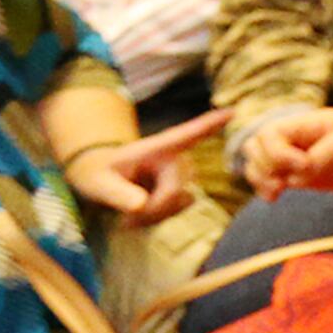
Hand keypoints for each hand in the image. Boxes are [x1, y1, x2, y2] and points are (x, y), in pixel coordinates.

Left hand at [62, 108, 226, 224]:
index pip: (188, 134)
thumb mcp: (98, 183)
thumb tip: (141, 206)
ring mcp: (182, 175)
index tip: (233, 112)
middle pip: (176, 190)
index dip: (211, 124)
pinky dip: (160, 217)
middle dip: (153, 209)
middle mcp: (177, 158)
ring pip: (180, 203)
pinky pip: (180, 209)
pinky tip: (141, 216)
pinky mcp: (183, 191)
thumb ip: (117, 194)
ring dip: (156, 215)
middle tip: (125, 220)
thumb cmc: (98, 174)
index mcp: (158, 147)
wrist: (102, 182)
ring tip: (129, 216)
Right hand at [243, 106, 332, 198]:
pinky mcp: (314, 178)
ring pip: (265, 164)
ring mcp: (307, 159)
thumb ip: (323, 154)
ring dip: (260, 177)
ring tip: (274, 194)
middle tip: (280, 185)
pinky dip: (271, 187)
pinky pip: (281, 179)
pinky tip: (276, 196)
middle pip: (259, 146)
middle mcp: (305, 139)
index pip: (271, 132)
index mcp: (313, 122)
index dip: (276, 152)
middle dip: (261, 165)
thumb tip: (297, 175)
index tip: (302, 167)